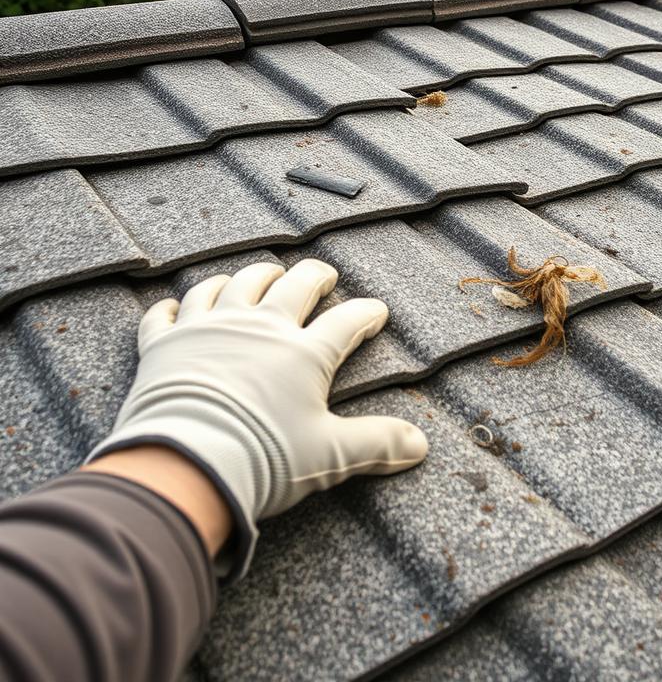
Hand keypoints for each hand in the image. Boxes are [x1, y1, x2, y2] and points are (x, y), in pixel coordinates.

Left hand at [87, 259, 428, 579]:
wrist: (186, 463)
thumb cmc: (264, 458)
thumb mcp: (331, 455)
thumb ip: (377, 444)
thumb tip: (420, 445)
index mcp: (303, 354)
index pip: (346, 322)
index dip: (366, 314)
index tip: (377, 312)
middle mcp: (259, 328)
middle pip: (292, 286)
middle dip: (313, 276)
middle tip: (323, 274)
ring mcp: (209, 329)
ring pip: (233, 285)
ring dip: (251, 276)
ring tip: (262, 274)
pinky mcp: (165, 344)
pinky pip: (167, 313)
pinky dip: (173, 307)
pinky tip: (177, 306)